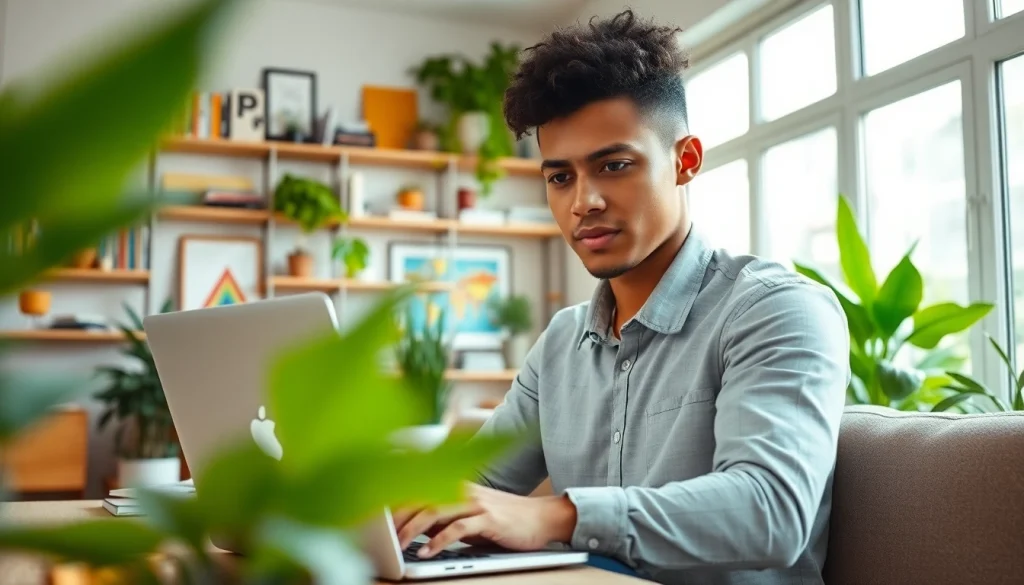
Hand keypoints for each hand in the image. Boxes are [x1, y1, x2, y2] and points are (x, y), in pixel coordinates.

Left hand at [392, 483, 576, 558]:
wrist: (542, 518)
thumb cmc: (504, 519)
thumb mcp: (470, 513)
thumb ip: (444, 516)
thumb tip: (414, 525)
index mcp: (456, 485)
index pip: (418, 486)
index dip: (394, 498)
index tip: (373, 510)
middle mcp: (463, 490)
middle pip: (420, 496)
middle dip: (395, 516)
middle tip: (379, 533)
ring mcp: (475, 503)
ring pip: (434, 510)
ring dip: (411, 529)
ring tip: (397, 545)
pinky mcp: (488, 519)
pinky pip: (458, 528)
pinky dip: (439, 541)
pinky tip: (427, 553)